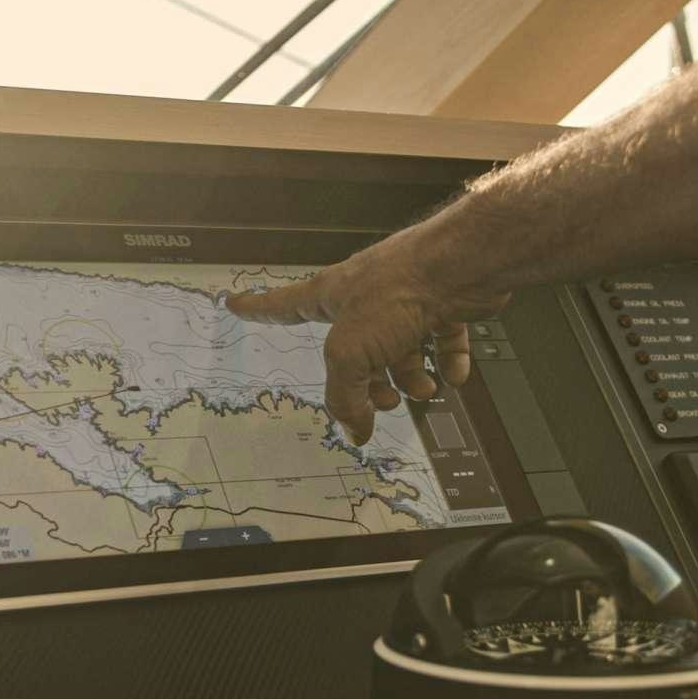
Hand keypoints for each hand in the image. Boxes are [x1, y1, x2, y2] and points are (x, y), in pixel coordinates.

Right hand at [226, 235, 505, 445]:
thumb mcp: (351, 352)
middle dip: (369, 381)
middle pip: (355, 348)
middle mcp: (367, 298)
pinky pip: (442, 342)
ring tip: (422, 389)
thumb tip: (353, 431)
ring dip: (411, 378)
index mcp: (333, 297)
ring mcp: (406, 301)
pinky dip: (447, 363)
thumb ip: (345, 397)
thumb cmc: (399, 291)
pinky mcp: (443, 305)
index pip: (285, 306)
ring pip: (401, 350)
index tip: (237, 304)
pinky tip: (452, 376)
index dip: (259, 309)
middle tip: (382, 401)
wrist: (460, 267)